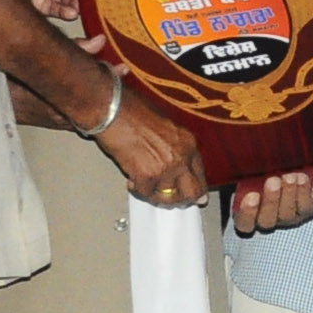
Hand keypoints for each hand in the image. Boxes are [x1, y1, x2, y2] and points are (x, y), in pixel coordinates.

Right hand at [96, 92, 210, 207]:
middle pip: (192, 192)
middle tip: (172, 202)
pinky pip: (146, 194)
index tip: (193, 196)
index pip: (200, 173)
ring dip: (157, 197)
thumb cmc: (132, 110)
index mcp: (187, 142)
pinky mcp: (147, 176)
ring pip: (169, 199)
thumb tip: (172, 160)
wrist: (113, 110)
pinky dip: (138, 190)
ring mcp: (166, 168)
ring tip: (148, 190)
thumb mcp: (164, 124)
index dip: (196, 187)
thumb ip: (173, 145)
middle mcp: (181, 156)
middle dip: (182, 200)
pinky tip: (132, 181)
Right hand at [232, 166, 312, 234]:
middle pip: (267, 219)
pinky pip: (307, 205)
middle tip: (273, 180)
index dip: (247, 213)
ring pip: (288, 213)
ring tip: (290, 175)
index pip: (244, 223)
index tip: (251, 196)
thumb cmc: (264, 167)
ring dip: (289, 193)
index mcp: (248, 212)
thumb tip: (236, 166)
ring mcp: (289, 216)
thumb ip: (240, 171)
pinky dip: (304, 191)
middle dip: (271, 200)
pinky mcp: (308, 208)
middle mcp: (269, 218)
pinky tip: (302, 177)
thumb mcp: (248, 169)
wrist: (288, 160)